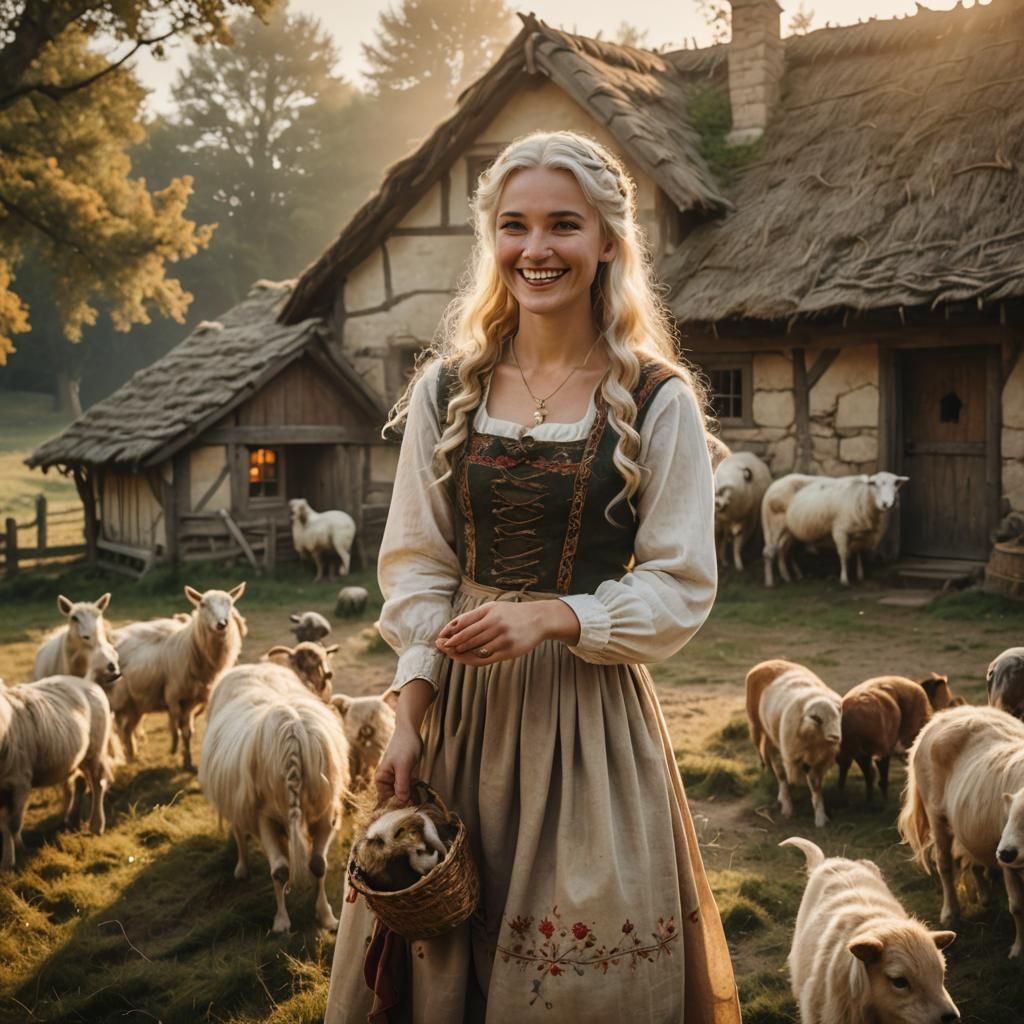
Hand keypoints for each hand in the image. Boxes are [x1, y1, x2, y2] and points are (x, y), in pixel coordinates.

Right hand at [374, 725, 422, 804]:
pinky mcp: (404, 776)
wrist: (410, 731)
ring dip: (410, 797)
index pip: (385, 799)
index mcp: (380, 778)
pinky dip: (413, 791)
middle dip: (405, 802)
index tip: (408, 808)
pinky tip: (420, 793)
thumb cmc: (405, 745)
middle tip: (417, 804)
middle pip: (394, 798)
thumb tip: (402, 801)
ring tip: (420, 800)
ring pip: (402, 794)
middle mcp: (386, 780)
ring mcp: (395, 778)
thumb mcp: (404, 766)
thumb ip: (402, 784)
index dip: (396, 805)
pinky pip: (408, 788)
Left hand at [436, 599, 579, 665]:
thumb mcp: (493, 608)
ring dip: (460, 652)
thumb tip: (452, 627)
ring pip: (475, 648)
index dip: (450, 630)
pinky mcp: (509, 651)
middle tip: (440, 646)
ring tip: (451, 653)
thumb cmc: (511, 614)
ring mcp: (503, 638)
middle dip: (451, 643)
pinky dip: (473, 659)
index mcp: (490, 611)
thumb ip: (474, 616)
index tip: (440, 636)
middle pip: (467, 636)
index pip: (464, 622)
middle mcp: (496, 623)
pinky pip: (486, 658)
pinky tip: (465, 659)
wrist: (538, 620)